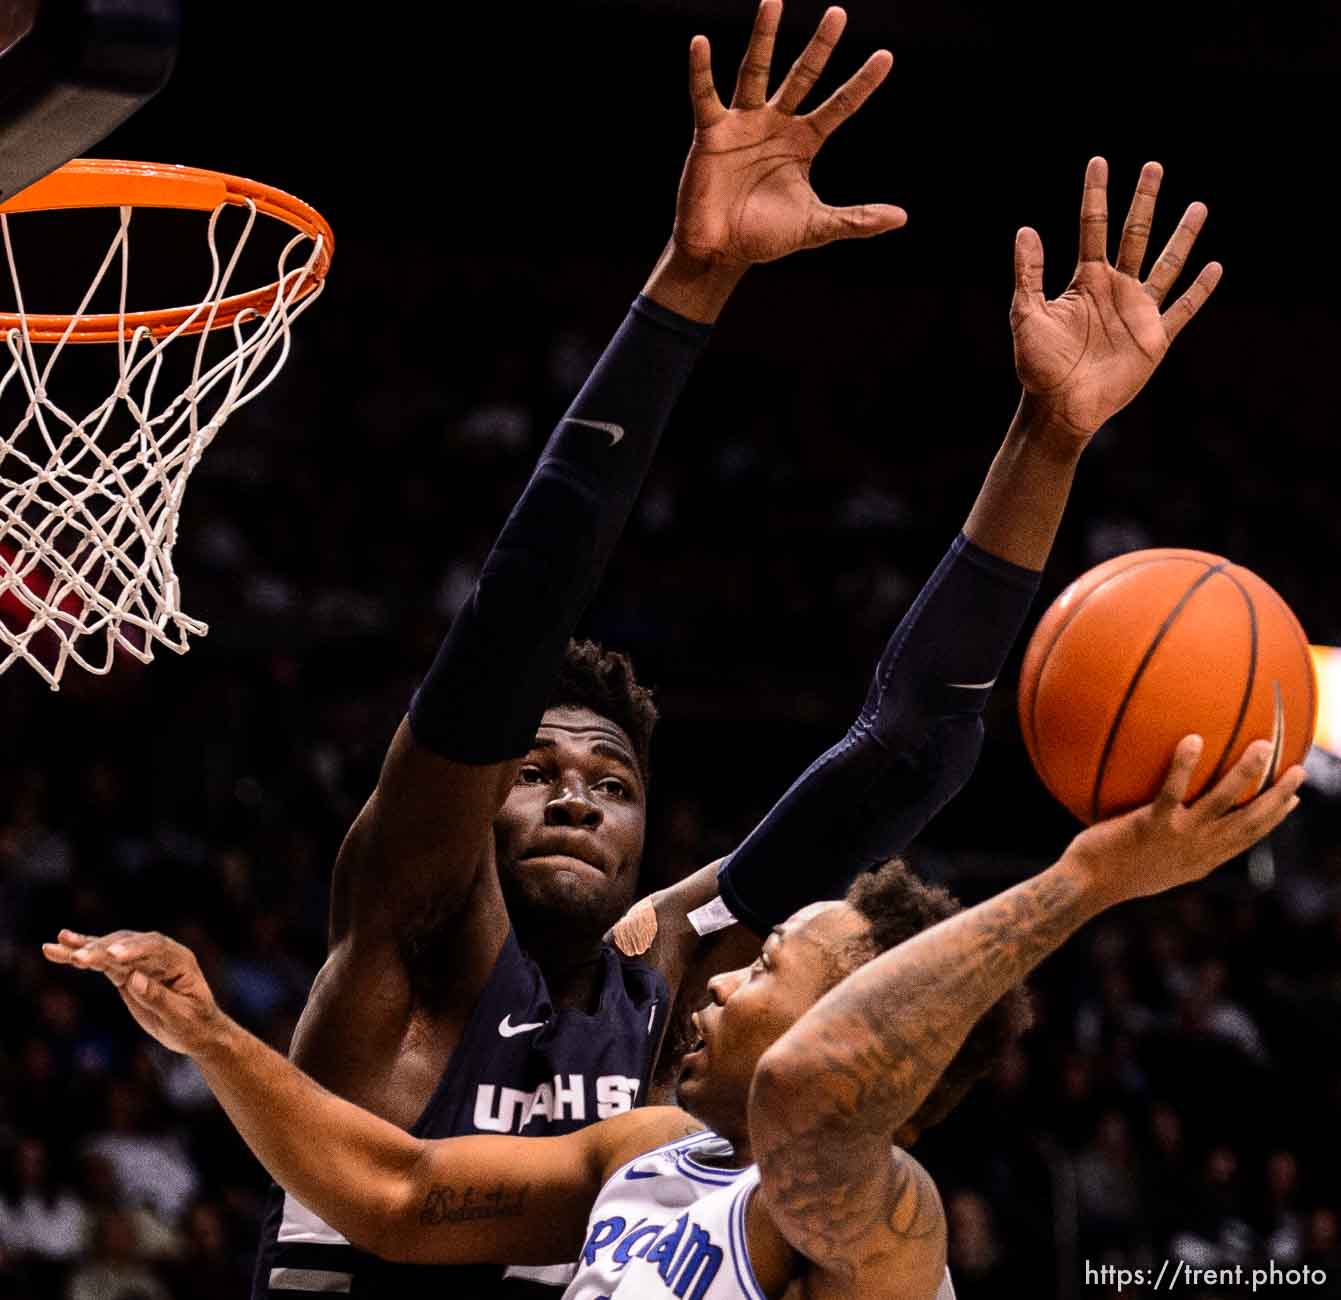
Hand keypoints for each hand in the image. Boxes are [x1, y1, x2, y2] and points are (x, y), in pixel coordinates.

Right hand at [43, 928, 226, 1057]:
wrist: (198, 1031)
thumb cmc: (194, 1024)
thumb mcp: (180, 1017)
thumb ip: (158, 998)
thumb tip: (134, 979)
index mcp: (179, 959)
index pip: (155, 947)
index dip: (134, 949)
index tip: (113, 957)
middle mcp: (160, 954)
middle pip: (127, 944)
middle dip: (102, 949)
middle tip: (78, 957)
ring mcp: (141, 961)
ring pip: (110, 949)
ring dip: (84, 947)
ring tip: (57, 943)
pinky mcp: (125, 972)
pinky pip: (101, 963)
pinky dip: (81, 956)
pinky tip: (58, 949)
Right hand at [672, 1, 903, 268]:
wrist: (720, 251)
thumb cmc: (765, 237)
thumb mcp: (817, 226)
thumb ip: (856, 219)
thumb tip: (901, 218)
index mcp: (803, 142)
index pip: (839, 107)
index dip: (861, 84)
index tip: (886, 57)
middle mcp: (775, 124)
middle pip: (802, 76)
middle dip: (820, 47)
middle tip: (838, 13)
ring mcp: (743, 124)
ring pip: (755, 72)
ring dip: (764, 38)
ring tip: (773, 1)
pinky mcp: (711, 132)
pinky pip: (705, 95)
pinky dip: (700, 71)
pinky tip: (700, 43)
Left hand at [1011, 158, 1220, 439]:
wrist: (1060, 406)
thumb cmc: (1037, 365)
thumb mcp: (1026, 315)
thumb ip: (1029, 274)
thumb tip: (1026, 229)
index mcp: (1085, 280)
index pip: (1093, 226)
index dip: (1096, 195)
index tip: (1099, 161)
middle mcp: (1114, 289)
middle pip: (1134, 234)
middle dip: (1144, 201)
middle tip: (1154, 166)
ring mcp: (1137, 312)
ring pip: (1166, 264)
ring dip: (1182, 236)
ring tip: (1198, 205)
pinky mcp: (1154, 339)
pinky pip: (1182, 309)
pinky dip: (1199, 291)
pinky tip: (1214, 267)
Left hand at [1062, 736, 1304, 907]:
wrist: (1087, 885)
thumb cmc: (1113, 870)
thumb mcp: (1152, 860)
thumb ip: (1171, 842)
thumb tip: (1174, 817)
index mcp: (1202, 860)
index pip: (1247, 837)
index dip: (1273, 818)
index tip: (1292, 799)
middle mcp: (1198, 850)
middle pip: (1250, 821)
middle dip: (1277, 796)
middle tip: (1298, 770)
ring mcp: (1177, 837)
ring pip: (1223, 802)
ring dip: (1246, 774)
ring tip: (1264, 746)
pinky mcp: (1151, 825)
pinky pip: (1172, 790)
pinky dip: (1184, 765)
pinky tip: (1193, 739)